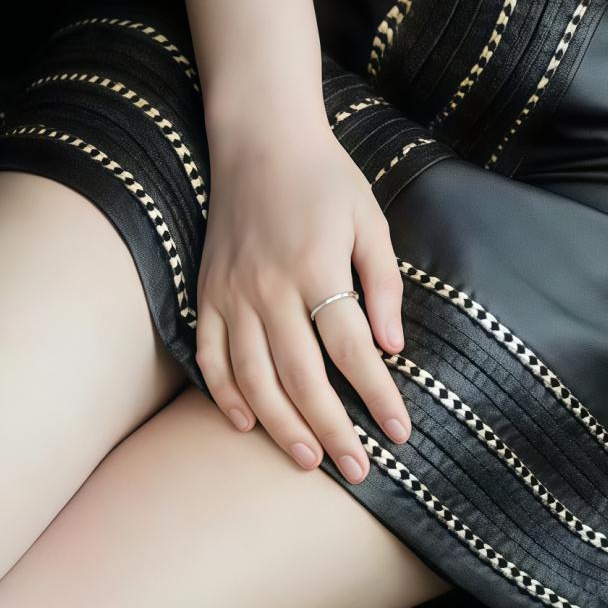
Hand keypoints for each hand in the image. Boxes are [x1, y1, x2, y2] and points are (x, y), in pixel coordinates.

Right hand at [194, 107, 412, 479]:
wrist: (260, 137)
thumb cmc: (324, 177)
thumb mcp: (369, 217)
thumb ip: (382, 281)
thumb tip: (392, 346)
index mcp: (316, 267)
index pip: (351, 349)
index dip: (377, 396)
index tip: (399, 433)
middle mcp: (270, 287)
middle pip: (301, 377)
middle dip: (332, 430)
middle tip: (357, 470)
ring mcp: (232, 293)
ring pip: (253, 378)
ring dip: (281, 426)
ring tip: (308, 460)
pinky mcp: (208, 292)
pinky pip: (210, 355)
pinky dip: (224, 395)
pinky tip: (246, 424)